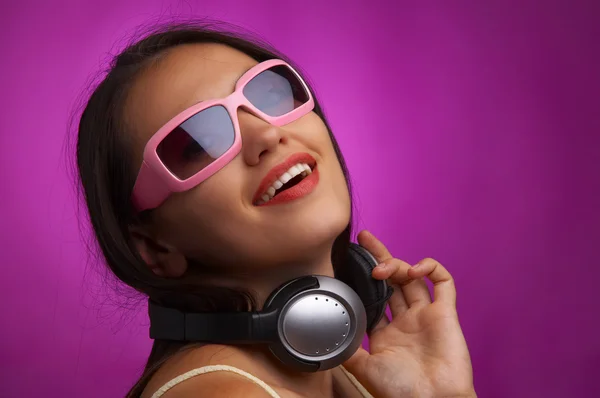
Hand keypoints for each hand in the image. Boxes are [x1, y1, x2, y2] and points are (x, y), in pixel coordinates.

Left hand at [343, 230, 474, 397]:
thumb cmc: (400, 392)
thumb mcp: (363, 368)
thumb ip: (347, 348)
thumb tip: (328, 334)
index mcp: (386, 333)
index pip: (374, 295)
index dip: (365, 278)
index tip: (351, 261)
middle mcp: (406, 320)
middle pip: (392, 280)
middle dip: (379, 258)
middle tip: (365, 239)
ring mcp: (426, 315)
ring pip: (412, 278)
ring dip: (398, 264)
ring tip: (384, 269)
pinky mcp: (446, 314)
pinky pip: (444, 283)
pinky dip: (431, 269)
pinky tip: (416, 269)